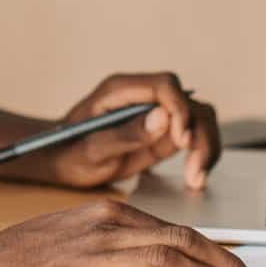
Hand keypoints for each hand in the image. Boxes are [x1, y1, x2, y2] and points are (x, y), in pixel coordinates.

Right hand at [0, 199, 262, 266]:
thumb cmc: (14, 263)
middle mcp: (103, 228)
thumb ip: (104, 246)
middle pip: (180, 238)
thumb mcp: (65, 238)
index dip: (211, 247)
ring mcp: (92, 257)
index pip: (172, 225)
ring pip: (166, 261)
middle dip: (223, 262)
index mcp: (103, 213)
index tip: (234, 266)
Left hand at [40, 72, 219, 190]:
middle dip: (199, 135)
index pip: (166, 85)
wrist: (60, 160)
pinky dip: (201, 155)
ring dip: (205, 147)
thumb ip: (126, 134)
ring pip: (199, 118)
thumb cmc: (68, 152)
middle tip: (194, 173)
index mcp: (120, 89)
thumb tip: (163, 118)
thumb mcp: (92, 149)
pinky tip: (196, 179)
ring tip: (196, 181)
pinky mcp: (163, 132)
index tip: (182, 142)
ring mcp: (155, 113)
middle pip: (190, 102)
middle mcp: (143, 96)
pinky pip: (194, 136)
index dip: (181, 110)